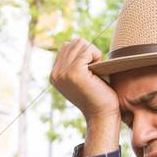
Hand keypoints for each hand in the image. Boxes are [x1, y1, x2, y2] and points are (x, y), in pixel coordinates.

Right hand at [50, 38, 121, 156]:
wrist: (102, 115)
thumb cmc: (98, 96)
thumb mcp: (81, 78)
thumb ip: (73, 62)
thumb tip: (73, 42)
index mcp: (54, 75)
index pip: (67, 46)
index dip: (83, 54)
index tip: (89, 71)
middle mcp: (55, 73)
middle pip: (73, 42)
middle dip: (88, 52)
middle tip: (95, 71)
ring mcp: (63, 72)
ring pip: (80, 44)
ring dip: (93, 55)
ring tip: (96, 72)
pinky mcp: (74, 72)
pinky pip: (87, 50)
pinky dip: (97, 57)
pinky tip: (98, 73)